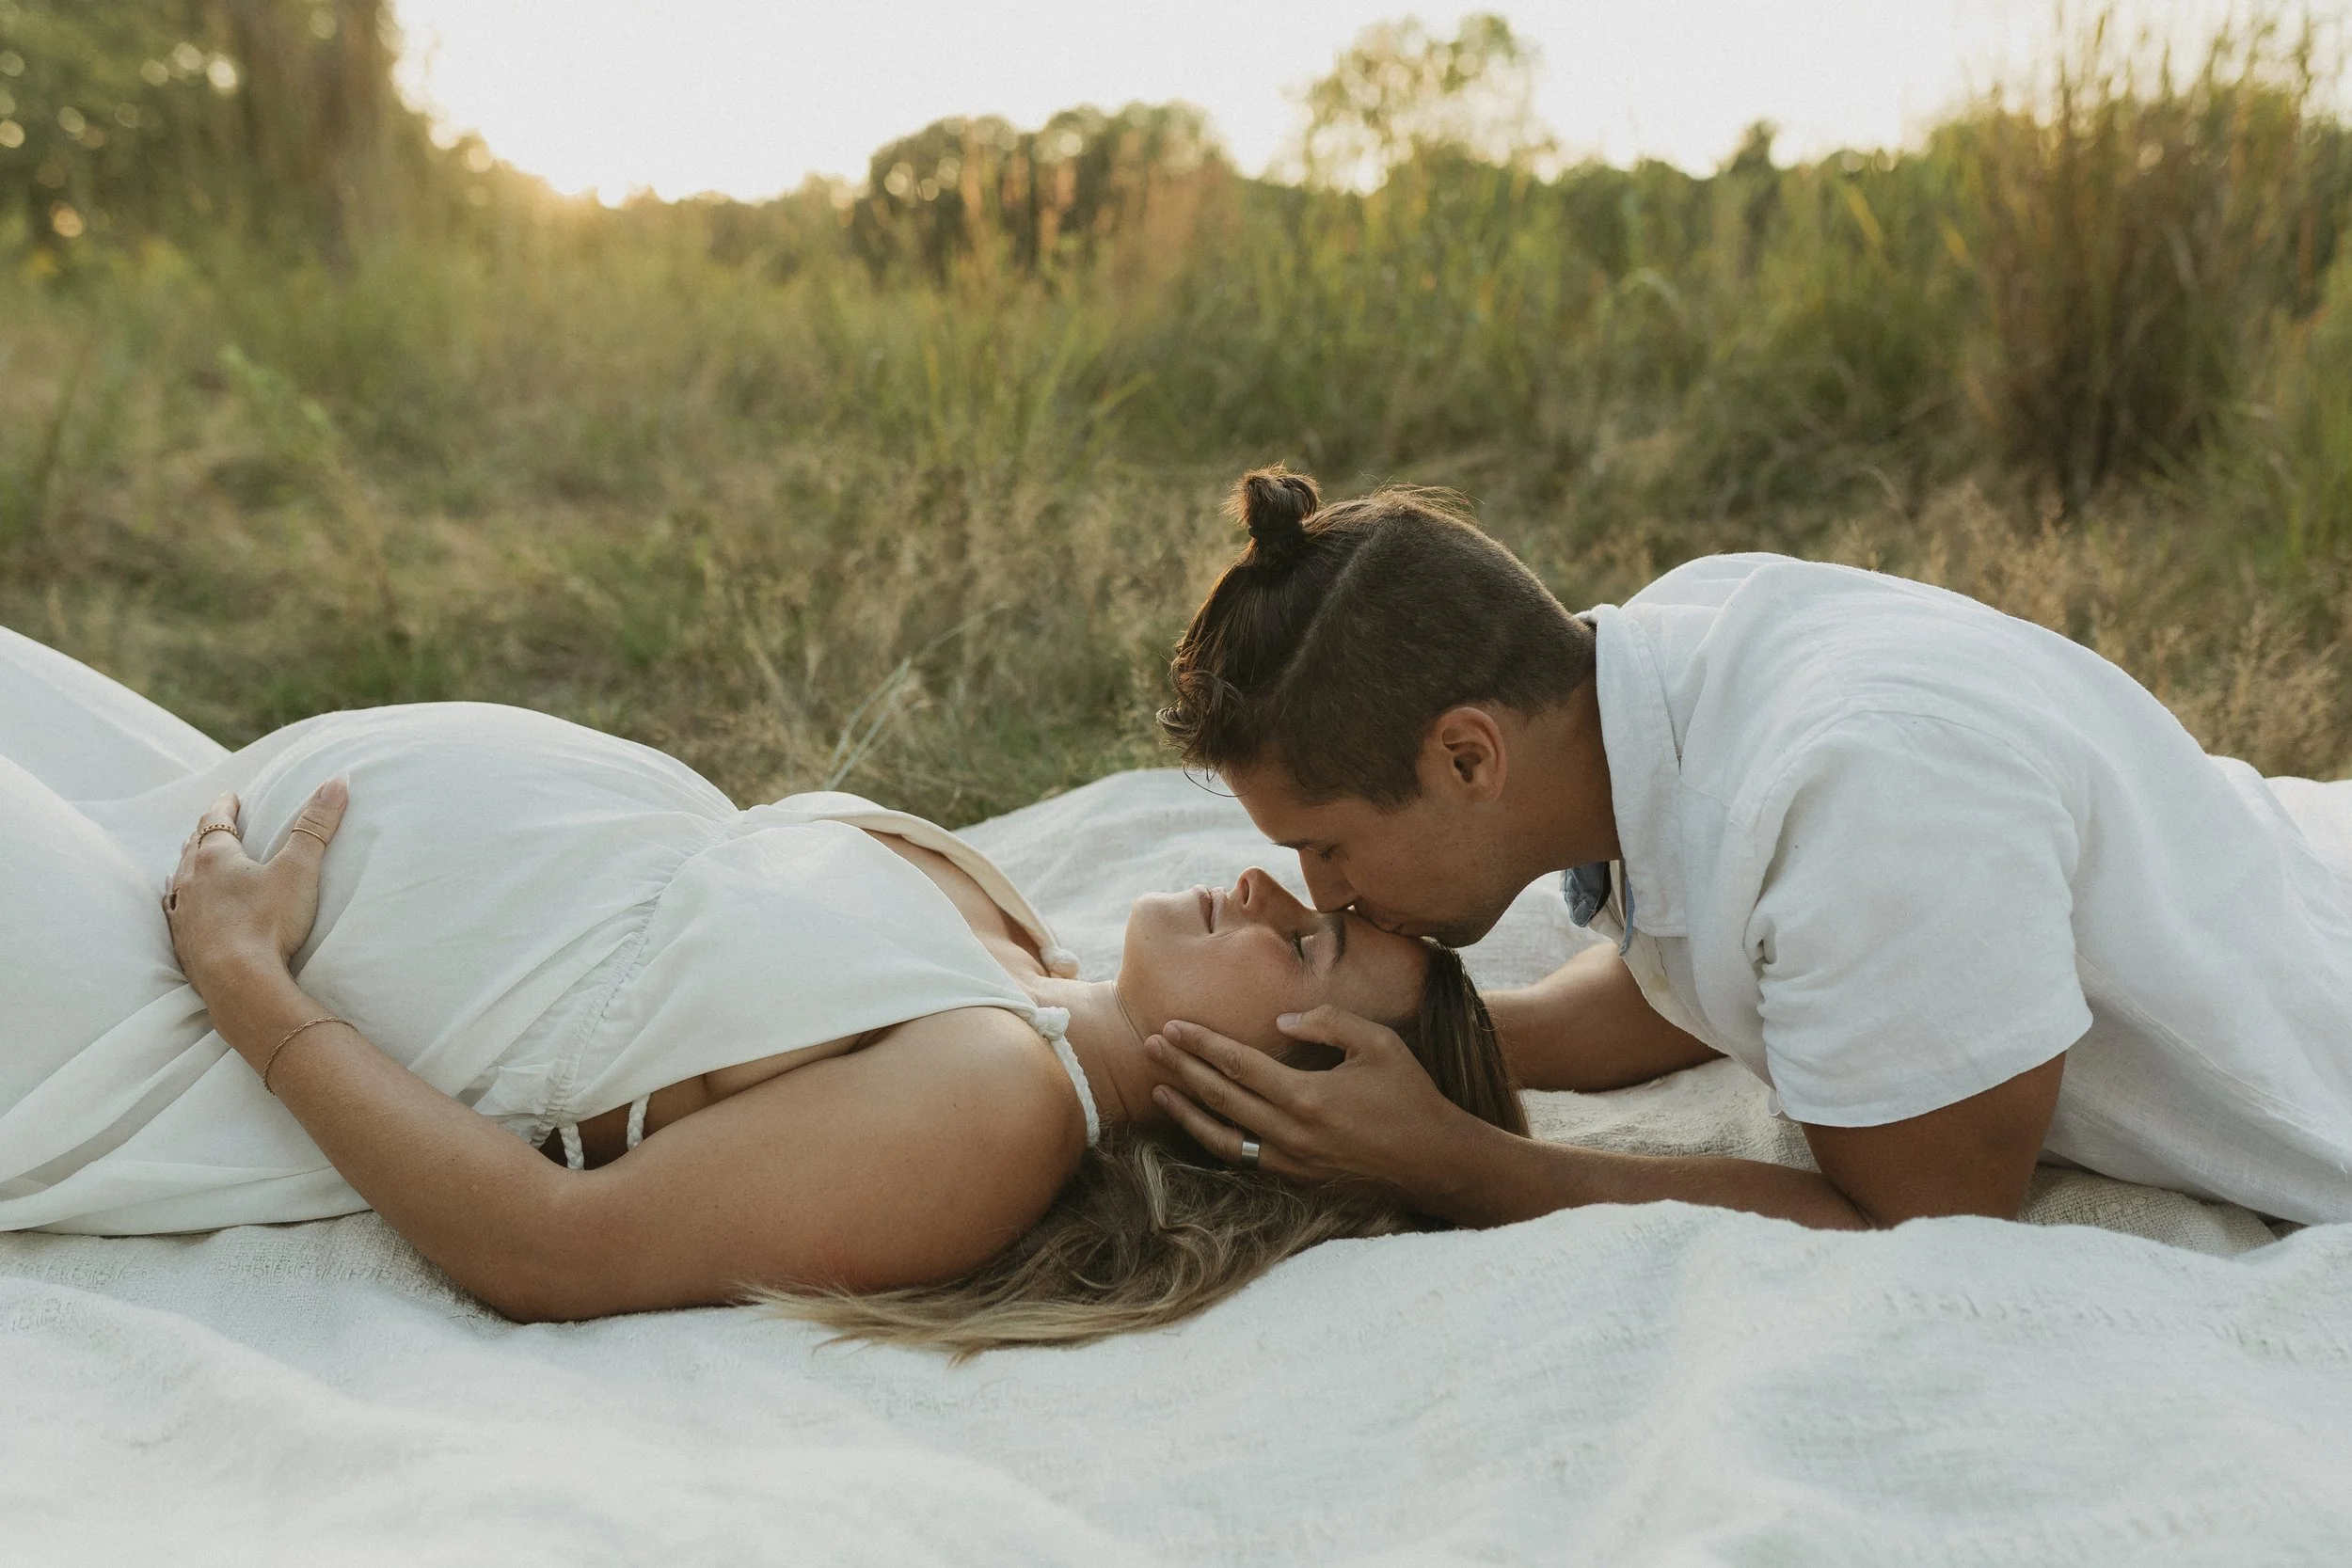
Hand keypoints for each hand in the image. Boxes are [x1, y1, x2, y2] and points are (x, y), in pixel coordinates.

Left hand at [163, 780, 348, 993]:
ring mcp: (182, 912)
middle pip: (193, 846)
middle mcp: (191, 880)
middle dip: (205, 833)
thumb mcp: (299, 869)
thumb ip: (316, 826)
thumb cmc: (268, 922)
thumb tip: (337, 781)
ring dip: (189, 867)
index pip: (215, 820)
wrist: (238, 981)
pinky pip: (174, 913)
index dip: (225, 805)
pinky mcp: (182, 942)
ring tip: (194, 862)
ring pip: (180, 879)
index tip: (230, 796)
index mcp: (216, 857)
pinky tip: (182, 908)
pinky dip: (180, 902)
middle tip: (214, 824)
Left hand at [1146, 1006, 1492, 1205]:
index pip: (1239, 1065)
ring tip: (1160, 1091)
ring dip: (1187, 1112)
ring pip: (1223, 1138)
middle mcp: (1292, 1134)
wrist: (1434, 1160)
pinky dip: (1217, 1142)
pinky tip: (1201, 1126)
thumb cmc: (1410, 1095)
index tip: (1172, 1027)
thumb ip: (1327, 1022)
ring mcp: (1292, 1163)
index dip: (1201, 1045)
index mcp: (1308, 1096)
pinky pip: (1245, 1160)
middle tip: (1149, 1046)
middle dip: (1181, 1070)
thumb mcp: (1378, 1042)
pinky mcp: (1298, 1180)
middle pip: (1221, 1098)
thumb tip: (1279, 1022)